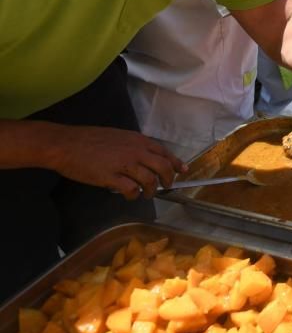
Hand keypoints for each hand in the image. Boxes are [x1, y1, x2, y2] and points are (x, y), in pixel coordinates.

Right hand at [51, 126, 185, 199]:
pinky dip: (133, 196)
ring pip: (150, 180)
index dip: (176, 163)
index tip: (183, 171)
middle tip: (166, 187)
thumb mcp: (119, 137)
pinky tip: (130, 196)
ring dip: (151, 191)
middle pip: (163, 167)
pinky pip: (131, 190)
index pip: (164, 152)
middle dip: (169, 180)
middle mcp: (136, 151)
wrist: (66, 144)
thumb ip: (134, 146)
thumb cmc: (89, 140)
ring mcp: (124, 164)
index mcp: (138, 140)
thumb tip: (146, 159)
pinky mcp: (111, 177)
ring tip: (146, 195)